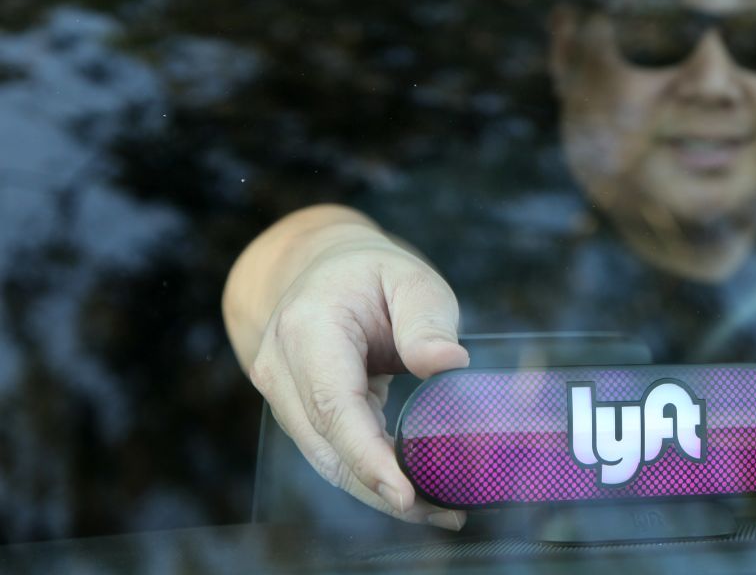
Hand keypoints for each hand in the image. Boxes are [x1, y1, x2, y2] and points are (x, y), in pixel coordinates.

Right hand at [247, 234, 469, 528]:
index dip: (367, 455)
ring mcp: (280, 395)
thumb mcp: (411, 280)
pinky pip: (332, 455)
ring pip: (327, 461)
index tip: (405, 493)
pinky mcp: (295, 415)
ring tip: (442, 509)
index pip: (333, 404)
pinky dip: (371, 477)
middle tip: (445, 511)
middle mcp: (280, 367)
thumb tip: (449, 364)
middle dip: (384, 488)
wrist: (320, 271)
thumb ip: (428, 321)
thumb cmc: (372, 276)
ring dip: (380, 492)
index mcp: (307, 328)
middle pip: (328, 446)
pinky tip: (416, 493)